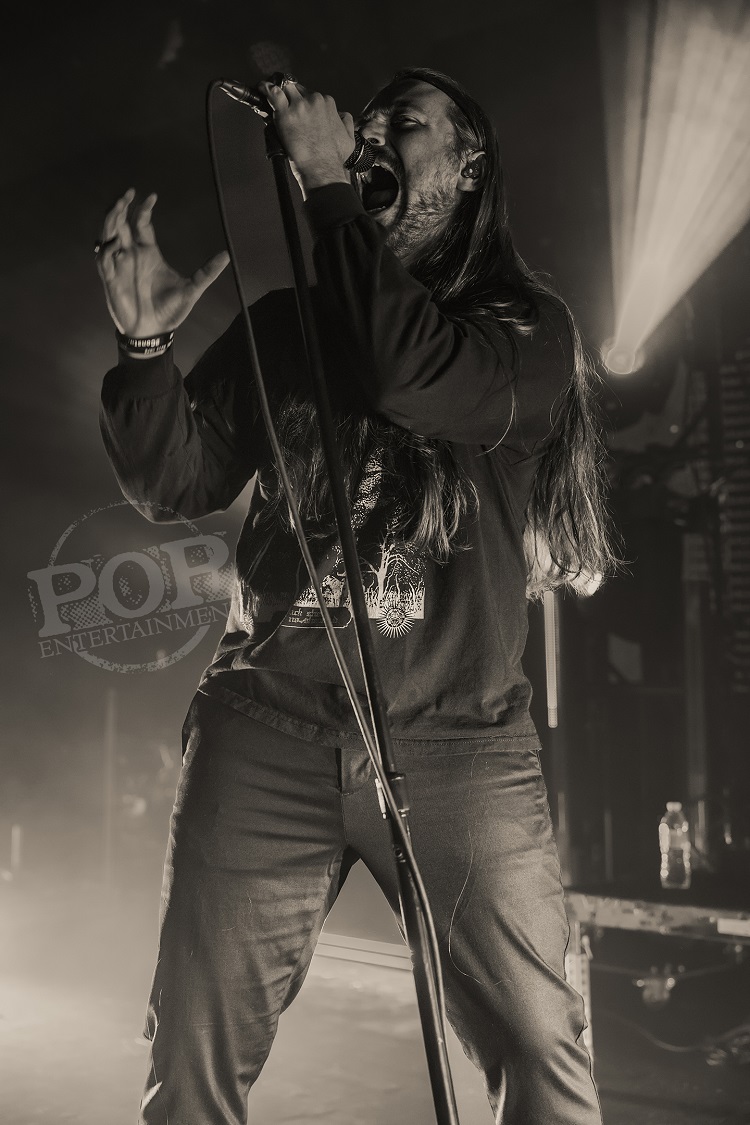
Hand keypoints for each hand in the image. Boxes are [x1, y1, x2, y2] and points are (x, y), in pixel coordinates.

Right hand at [95, 189, 229, 336]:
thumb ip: (207, 272)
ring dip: (110, 221)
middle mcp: (131, 254)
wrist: (154, 332)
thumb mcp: (192, 289)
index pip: (141, 223)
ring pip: (108, 235)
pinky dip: (106, 250)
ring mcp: (119, 265)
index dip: (143, 209)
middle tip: (127, 194)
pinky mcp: (111, 280)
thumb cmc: (169, 311)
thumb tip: (227, 256)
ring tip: (117, 208)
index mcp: (148, 252)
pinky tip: (114, 244)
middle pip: (120, 223)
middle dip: (121, 207)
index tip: (152, 196)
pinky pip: (103, 260)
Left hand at [259, 80, 354, 194]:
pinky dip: (266, 89)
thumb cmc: (334, 158)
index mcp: (327, 104)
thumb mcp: (349, 138)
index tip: (298, 109)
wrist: (322, 169)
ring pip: (285, 89)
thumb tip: (341, 116)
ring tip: (270, 95)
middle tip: (284, 106)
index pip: (311, 95)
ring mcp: (299, 106)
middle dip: (290, 97)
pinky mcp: (285, 114)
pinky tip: (262, 89)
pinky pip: (273, 94)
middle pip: (297, 90)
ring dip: (278, 93)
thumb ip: (346, 123)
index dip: (303, 102)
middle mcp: (314, 101)